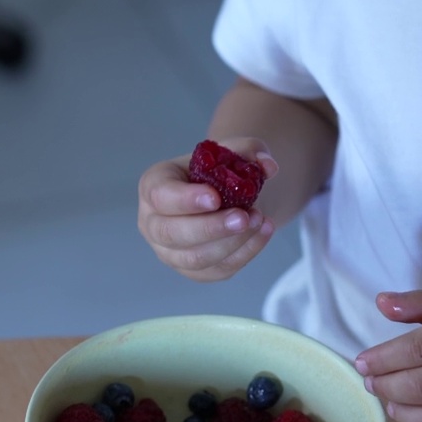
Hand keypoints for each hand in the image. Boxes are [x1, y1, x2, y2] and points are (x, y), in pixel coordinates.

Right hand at [137, 137, 278, 281]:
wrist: (225, 196)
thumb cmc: (217, 171)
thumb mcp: (231, 151)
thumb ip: (249, 150)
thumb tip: (268, 166)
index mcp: (154, 186)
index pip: (160, 196)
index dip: (186, 200)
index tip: (215, 197)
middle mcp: (153, 223)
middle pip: (172, 234)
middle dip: (210, 228)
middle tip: (244, 217)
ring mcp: (170, 252)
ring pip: (195, 258)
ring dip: (231, 243)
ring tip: (259, 221)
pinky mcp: (194, 271)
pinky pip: (217, 270)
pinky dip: (244, 254)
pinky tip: (263, 233)